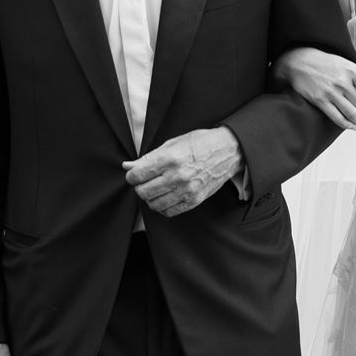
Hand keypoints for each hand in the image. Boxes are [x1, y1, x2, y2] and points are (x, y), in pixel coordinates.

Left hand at [124, 126, 243, 215]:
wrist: (227, 151)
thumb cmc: (200, 144)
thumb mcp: (172, 144)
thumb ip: (149, 157)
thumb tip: (128, 166)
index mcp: (169, 158)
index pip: (137, 175)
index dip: (132, 176)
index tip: (135, 174)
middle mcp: (177, 176)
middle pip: (143, 192)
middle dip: (140, 187)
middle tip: (145, 181)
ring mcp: (187, 190)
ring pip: (154, 204)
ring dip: (151, 198)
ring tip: (156, 188)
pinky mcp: (194, 200)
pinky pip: (169, 212)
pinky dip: (163, 207)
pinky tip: (166, 197)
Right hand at [274, 47, 355, 129]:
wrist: (301, 62)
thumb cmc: (328, 64)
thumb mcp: (347, 66)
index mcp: (352, 71)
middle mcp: (342, 82)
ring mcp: (331, 92)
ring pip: (352, 114)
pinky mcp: (320, 101)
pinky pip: (338, 119)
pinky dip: (348, 125)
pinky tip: (352, 126)